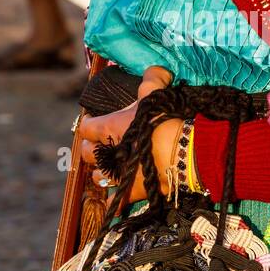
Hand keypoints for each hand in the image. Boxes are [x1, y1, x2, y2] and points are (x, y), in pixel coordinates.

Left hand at [78, 67, 178, 202]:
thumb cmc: (164, 121)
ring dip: (100, 172)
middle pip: (87, 154)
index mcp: (109, 128)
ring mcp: (118, 175)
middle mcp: (108, 153)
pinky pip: (117, 201)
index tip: (93, 121)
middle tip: (99, 145)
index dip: (89, 123)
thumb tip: (155, 70)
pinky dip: (116, 200)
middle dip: (91, 149)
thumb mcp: (156, 93)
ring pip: (98, 177)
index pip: (87, 127)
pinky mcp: (132, 192)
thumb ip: (152, 78)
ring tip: (108, 169)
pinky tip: (117, 199)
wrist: (182, 152)